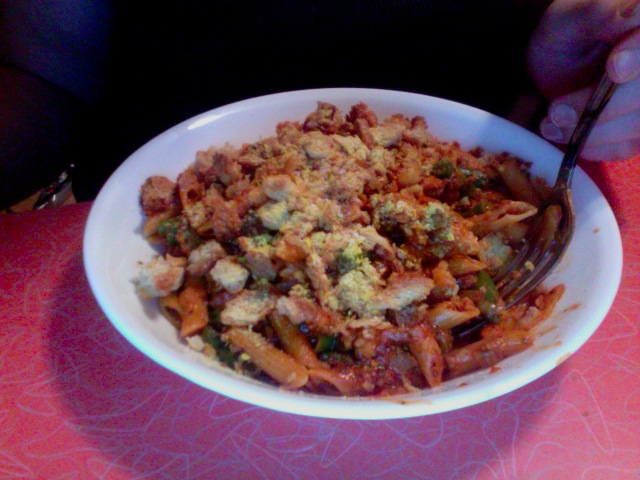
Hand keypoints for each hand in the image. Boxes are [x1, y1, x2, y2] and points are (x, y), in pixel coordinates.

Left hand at [527, 0, 639, 161]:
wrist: (555, 65)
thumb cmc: (564, 35)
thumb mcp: (571, 19)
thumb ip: (601, 13)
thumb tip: (634, 10)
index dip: (639, 58)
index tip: (614, 68)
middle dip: (605, 107)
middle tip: (557, 111)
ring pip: (639, 125)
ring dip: (594, 133)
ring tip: (551, 125)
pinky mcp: (637, 128)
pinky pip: (628, 147)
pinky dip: (596, 147)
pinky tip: (567, 137)